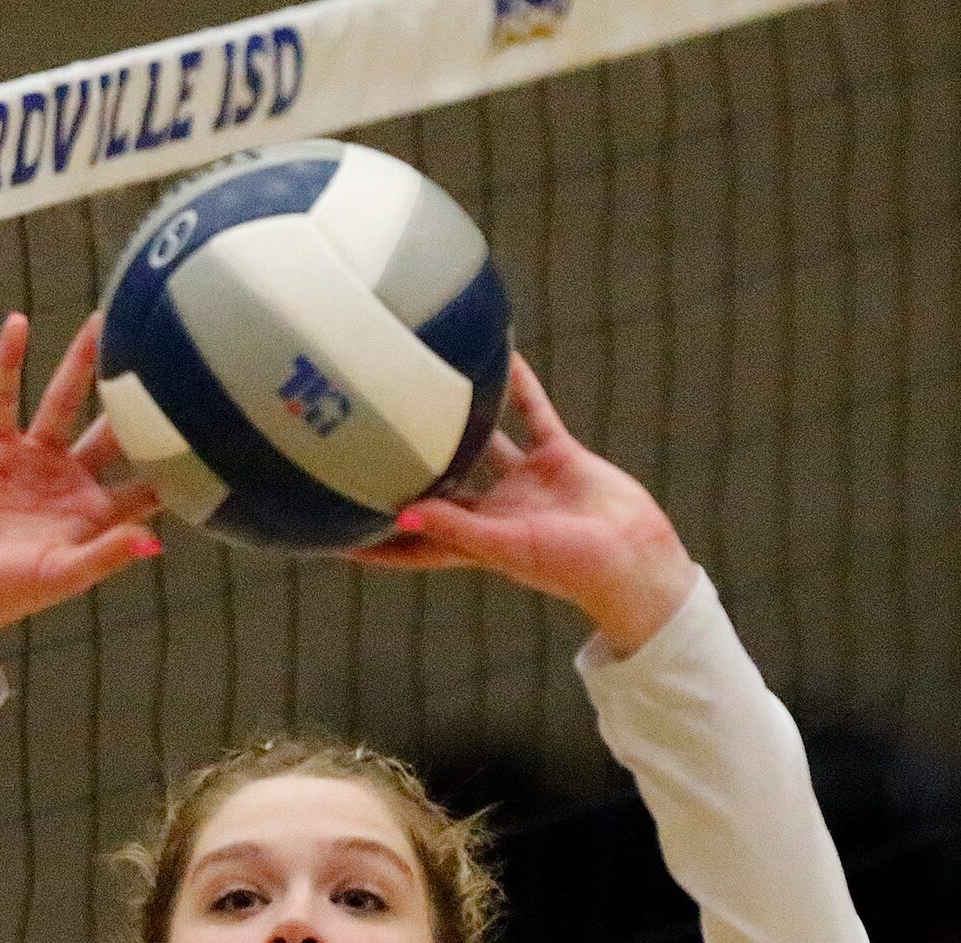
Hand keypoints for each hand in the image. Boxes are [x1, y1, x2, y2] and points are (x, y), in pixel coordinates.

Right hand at [0, 312, 162, 688]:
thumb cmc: (6, 594)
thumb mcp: (61, 575)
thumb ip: (107, 554)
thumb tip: (155, 542)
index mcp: (96, 513)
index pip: (148, 481)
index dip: (176, 458)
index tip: (212, 425)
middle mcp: (71, 480)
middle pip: (113, 428)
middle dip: (138, 395)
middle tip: (167, 351)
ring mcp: (33, 460)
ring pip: (63, 400)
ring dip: (81, 362)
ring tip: (102, 319)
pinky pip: (2, 398)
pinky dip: (7, 364)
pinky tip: (17, 325)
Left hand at [352, 355, 696, 654]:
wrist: (636, 560)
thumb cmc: (570, 568)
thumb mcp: (507, 549)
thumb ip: (454, 529)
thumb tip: (401, 515)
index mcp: (470, 541)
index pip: (407, 539)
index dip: (369, 534)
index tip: (324, 523)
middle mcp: (491, 510)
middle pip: (436, 484)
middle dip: (404, 466)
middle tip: (362, 435)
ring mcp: (524, 482)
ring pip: (482, 441)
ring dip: (458, 416)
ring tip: (424, 381)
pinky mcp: (558, 457)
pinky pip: (533, 413)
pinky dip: (518, 387)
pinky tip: (500, 356)